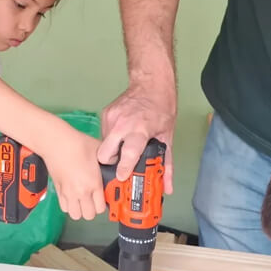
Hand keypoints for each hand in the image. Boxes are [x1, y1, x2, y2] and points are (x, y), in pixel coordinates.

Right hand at [42, 129, 107, 220]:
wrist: (57, 142)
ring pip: (75, 215)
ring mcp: (67, 193)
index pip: (101, 208)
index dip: (104, 204)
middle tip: (94, 200)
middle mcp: (80, 191)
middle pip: (88, 215)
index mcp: (93, 183)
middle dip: (93, 210)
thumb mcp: (100, 151)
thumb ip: (110, 160)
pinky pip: (64, 208)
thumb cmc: (77, 144)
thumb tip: (117, 162)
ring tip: (83, 200)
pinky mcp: (58, 190)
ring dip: (80, 210)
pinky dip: (69, 206)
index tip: (104, 197)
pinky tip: (73, 196)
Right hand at [98, 81, 175, 195]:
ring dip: (113, 149)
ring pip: (103, 144)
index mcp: (140, 130)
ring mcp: (111, 118)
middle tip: (120, 164)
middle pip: (104, 154)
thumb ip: (166, 164)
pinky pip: (104, 133)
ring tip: (125, 146)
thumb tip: (167, 187)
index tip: (122, 177)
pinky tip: (123, 133)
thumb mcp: (168, 137)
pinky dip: (113, 137)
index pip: (128, 154)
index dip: (123, 168)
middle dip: (109, 163)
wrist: (152, 82)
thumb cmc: (163, 109)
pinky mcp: (105, 113)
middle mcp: (122, 124)